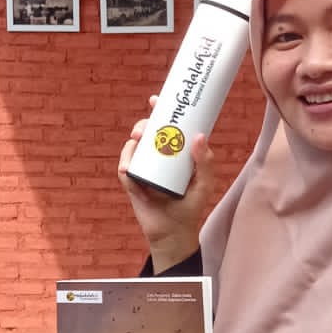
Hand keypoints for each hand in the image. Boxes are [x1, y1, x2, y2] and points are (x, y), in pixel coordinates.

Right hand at [117, 96, 216, 270]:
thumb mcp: (205, 183)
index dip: (160, 111)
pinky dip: (126, 167)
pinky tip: (129, 169)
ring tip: (137, 143)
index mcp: (173, 152)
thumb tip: (199, 137)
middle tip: (144, 130)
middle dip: (142, 125)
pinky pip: (125, 171)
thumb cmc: (191, 205)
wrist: (174, 232)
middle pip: (145, 133)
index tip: (156, 100)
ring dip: (132, 144)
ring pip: (131, 148)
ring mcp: (143, 169)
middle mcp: (156, 157)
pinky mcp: (132, 184)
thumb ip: (206, 162)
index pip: (165, 126)